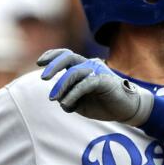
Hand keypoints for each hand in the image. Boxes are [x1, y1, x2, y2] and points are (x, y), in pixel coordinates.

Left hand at [37, 48, 154, 125]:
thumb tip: (57, 98)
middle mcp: (89, 66)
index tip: (39, 62)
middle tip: (43, 77)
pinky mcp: (104, 81)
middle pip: (69, 57)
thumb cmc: (102, 104)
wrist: (125, 109)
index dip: (52, 55)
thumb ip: (67, 97)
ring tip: (54, 98)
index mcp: (82, 68)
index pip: (65, 55)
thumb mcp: (79, 102)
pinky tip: (66, 104)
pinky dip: (73, 94)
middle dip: (54, 65)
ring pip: (75, 72)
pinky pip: (85, 84)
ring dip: (61, 85)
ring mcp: (97, 72)